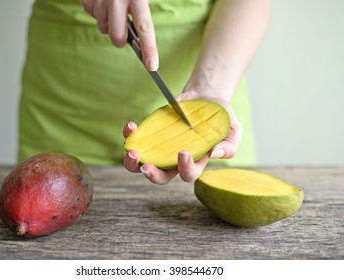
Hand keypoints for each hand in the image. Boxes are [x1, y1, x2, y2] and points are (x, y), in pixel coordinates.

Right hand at [80, 0, 157, 70]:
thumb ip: (141, 11)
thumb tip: (141, 37)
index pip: (145, 28)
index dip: (149, 49)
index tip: (152, 66)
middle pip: (118, 37)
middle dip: (120, 41)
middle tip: (123, 33)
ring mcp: (100, 0)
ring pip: (103, 27)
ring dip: (108, 22)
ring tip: (110, 5)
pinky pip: (91, 15)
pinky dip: (97, 11)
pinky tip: (101, 0)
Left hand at [122, 95, 241, 184]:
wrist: (206, 98)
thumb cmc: (220, 118)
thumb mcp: (233, 131)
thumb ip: (230, 146)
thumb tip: (216, 154)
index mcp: (195, 162)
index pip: (188, 174)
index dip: (185, 168)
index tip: (183, 152)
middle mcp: (174, 159)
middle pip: (160, 176)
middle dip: (151, 174)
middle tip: (145, 166)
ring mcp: (160, 147)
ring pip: (141, 164)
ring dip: (132, 163)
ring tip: (132, 152)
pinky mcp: (150, 134)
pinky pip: (136, 140)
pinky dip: (130, 136)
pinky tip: (131, 127)